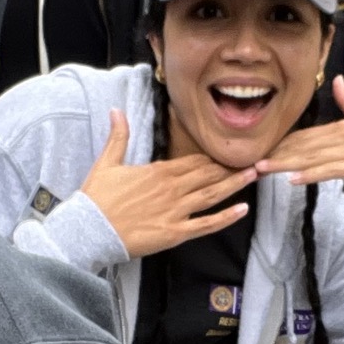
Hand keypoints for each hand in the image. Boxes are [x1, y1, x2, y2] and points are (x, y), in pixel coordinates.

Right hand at [79, 108, 251, 256]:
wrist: (88, 229)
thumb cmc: (96, 198)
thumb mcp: (107, 163)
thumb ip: (118, 136)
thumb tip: (117, 110)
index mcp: (158, 172)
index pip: (194, 161)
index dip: (213, 157)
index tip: (231, 152)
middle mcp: (172, 189)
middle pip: (208, 175)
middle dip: (231, 167)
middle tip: (254, 160)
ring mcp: (175, 211)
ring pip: (212, 195)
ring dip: (235, 184)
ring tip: (254, 175)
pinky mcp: (175, 233)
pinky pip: (206, 225)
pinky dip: (226, 217)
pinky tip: (243, 210)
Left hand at [257, 77, 343, 186]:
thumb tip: (338, 80)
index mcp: (342, 126)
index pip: (305, 134)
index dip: (282, 142)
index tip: (262, 147)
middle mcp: (342, 136)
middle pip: (303, 146)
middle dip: (276, 154)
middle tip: (250, 161)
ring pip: (311, 159)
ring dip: (285, 165)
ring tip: (262, 169)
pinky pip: (329, 171)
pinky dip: (311, 175)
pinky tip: (293, 179)